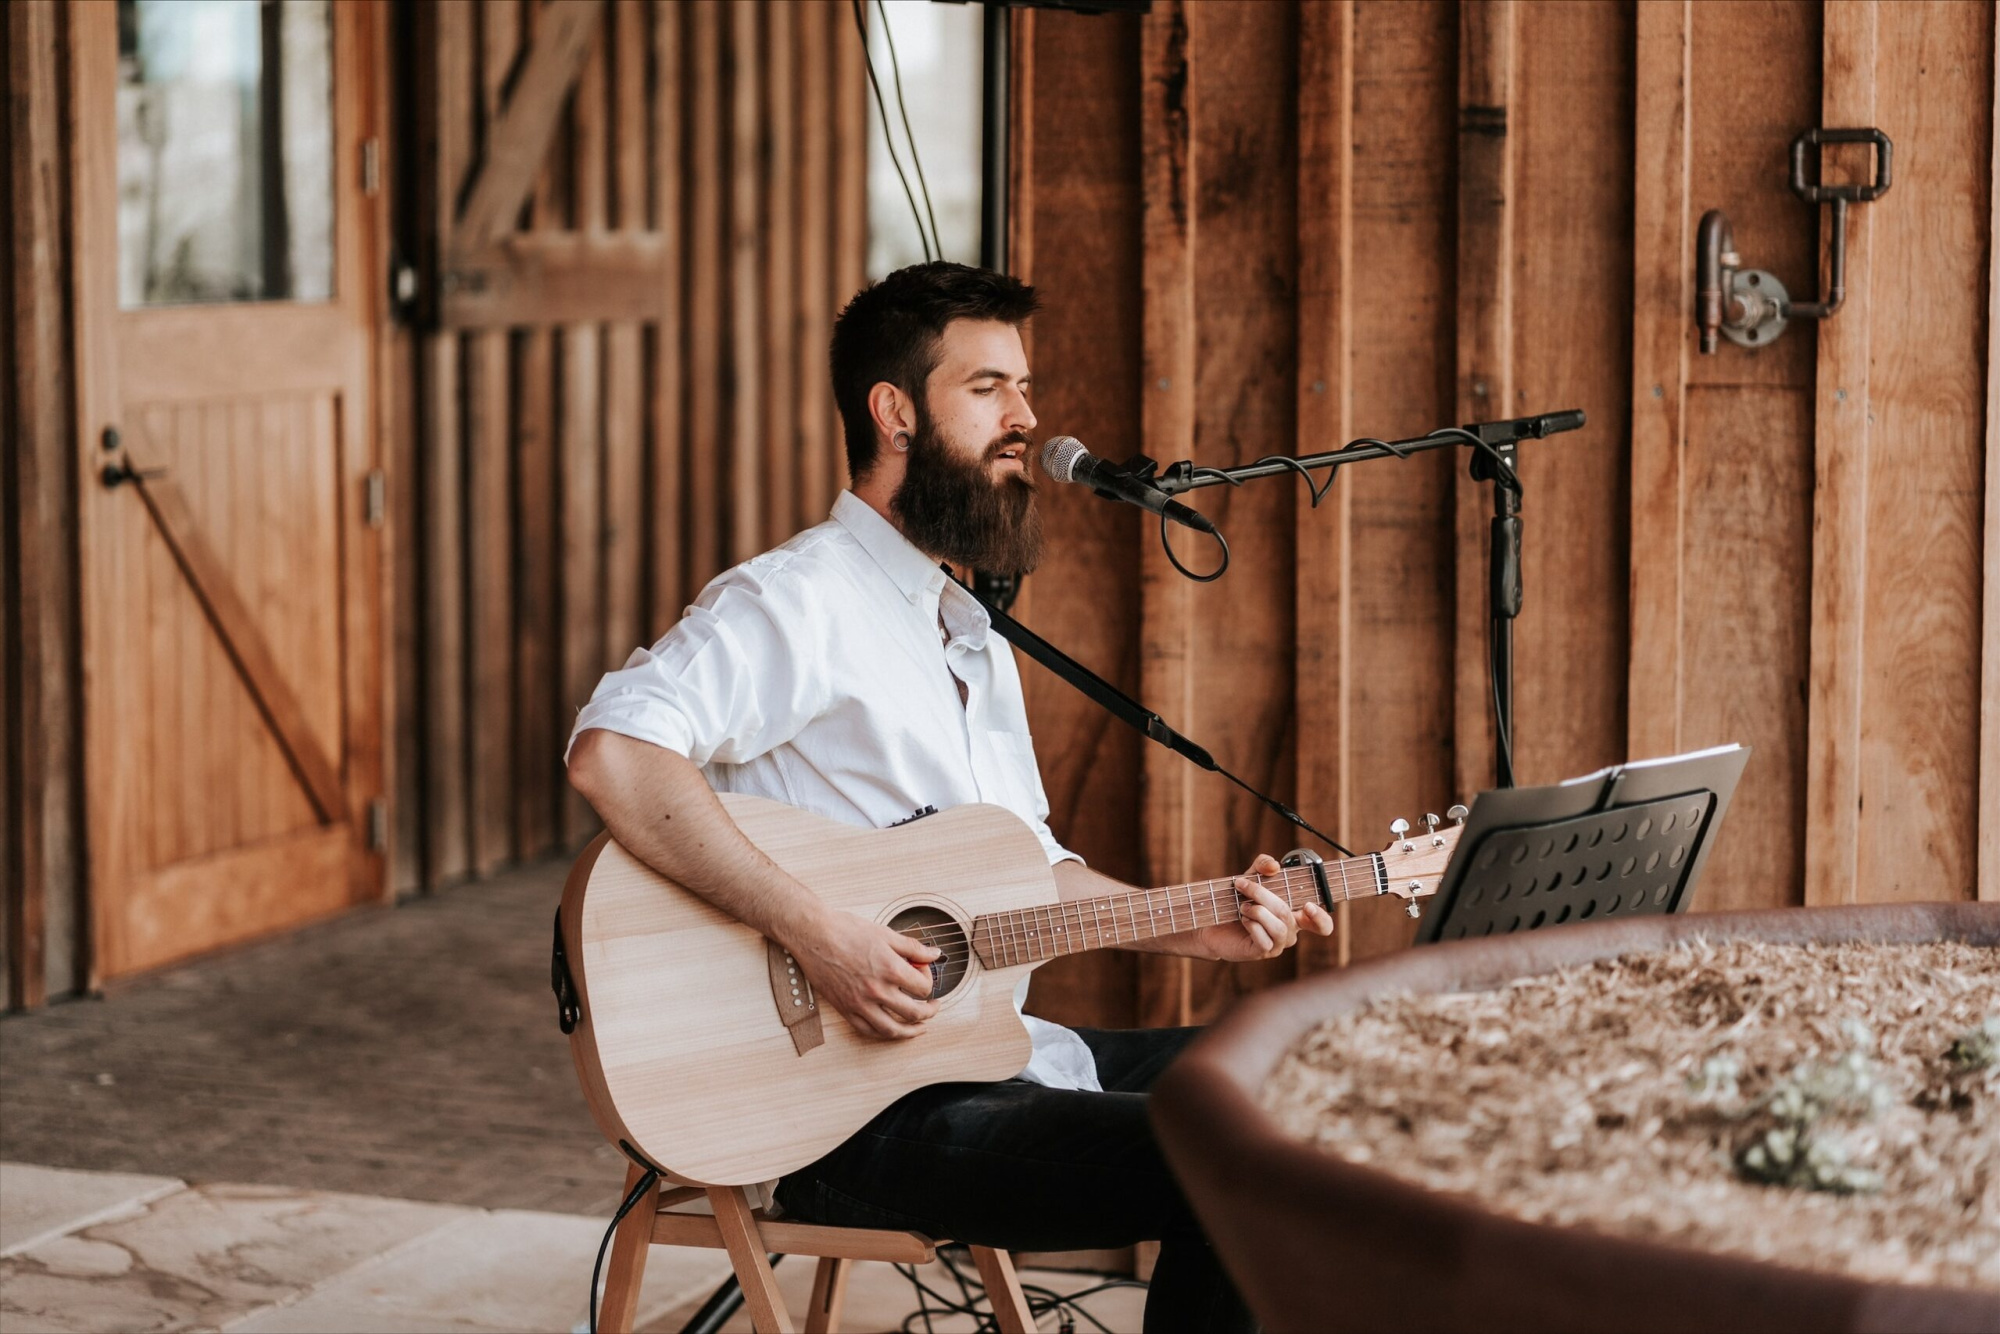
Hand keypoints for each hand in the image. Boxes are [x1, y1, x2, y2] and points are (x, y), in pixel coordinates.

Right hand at [790, 911, 940, 1039]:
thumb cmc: (846, 930)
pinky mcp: (845, 1010)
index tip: (922, 973)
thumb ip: (913, 948)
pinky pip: (868, 1031)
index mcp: (891, 969)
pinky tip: (891, 1029)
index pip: (923, 988)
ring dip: (911, 1031)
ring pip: (892, 1029)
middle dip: (929, 1011)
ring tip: (920, 1027)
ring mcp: (860, 1003)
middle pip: (914, 1013)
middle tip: (933, 1007)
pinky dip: (884, 1033)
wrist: (813, 935)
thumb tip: (934, 954)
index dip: (928, 980)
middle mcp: (877, 990)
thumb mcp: (886, 934)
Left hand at [1189, 853, 1335, 961]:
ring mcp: (1277, 944)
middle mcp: (1289, 931)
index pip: (1321, 924)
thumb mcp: (1251, 876)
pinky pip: (1264, 939)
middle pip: (1288, 914)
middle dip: (1263, 895)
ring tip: (1242, 906)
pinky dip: (1252, 925)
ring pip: (1278, 927)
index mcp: (1294, 914)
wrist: (1214, 921)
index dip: (1320, 918)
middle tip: (1242, 884)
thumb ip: (1263, 864)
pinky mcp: (1263, 952)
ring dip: (1257, 911)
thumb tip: (1274, 866)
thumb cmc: (1239, 899)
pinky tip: (1243, 920)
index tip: (1308, 906)